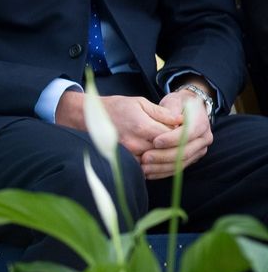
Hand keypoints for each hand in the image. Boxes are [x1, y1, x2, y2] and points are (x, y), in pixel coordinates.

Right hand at [57, 91, 178, 158]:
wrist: (91, 117)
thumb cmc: (116, 107)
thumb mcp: (140, 103)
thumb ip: (162, 112)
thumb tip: (181, 120)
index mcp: (143, 126)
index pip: (172, 136)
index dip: (180, 133)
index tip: (182, 128)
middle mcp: (137, 143)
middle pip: (167, 151)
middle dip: (176, 145)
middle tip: (180, 140)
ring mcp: (131, 154)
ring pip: (159, 162)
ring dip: (168, 157)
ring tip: (171, 148)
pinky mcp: (126, 161)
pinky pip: (147, 168)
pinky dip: (156, 165)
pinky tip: (160, 157)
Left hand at [140, 92, 213, 178]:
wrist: (188, 110)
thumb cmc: (178, 104)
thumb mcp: (174, 101)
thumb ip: (170, 110)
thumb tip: (170, 119)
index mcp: (201, 123)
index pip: (188, 134)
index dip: (172, 139)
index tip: (155, 141)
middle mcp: (203, 139)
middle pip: (185, 152)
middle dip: (164, 156)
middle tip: (145, 157)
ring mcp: (198, 151)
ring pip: (181, 163)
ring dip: (161, 167)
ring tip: (144, 167)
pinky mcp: (191, 158)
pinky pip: (178, 168)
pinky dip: (163, 172)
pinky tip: (149, 173)